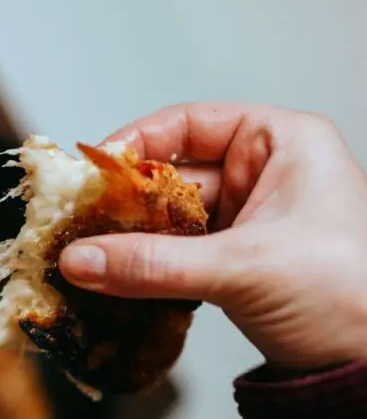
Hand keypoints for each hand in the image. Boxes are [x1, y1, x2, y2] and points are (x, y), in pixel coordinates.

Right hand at [58, 102, 366, 369]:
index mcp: (283, 144)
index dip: (136, 142)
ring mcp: (249, 219)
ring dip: (131, 239)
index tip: (91, 169)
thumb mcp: (243, 269)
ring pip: (170, 217)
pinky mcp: (236, 261)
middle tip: (78, 223)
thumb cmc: (348, 295)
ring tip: (88, 254)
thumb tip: (80, 259)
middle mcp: (265, 174)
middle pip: (172, 173)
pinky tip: (116, 277)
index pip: (191, 123)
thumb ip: (153, 264)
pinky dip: (146, 265)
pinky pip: (177, 253)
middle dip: (124, 201)